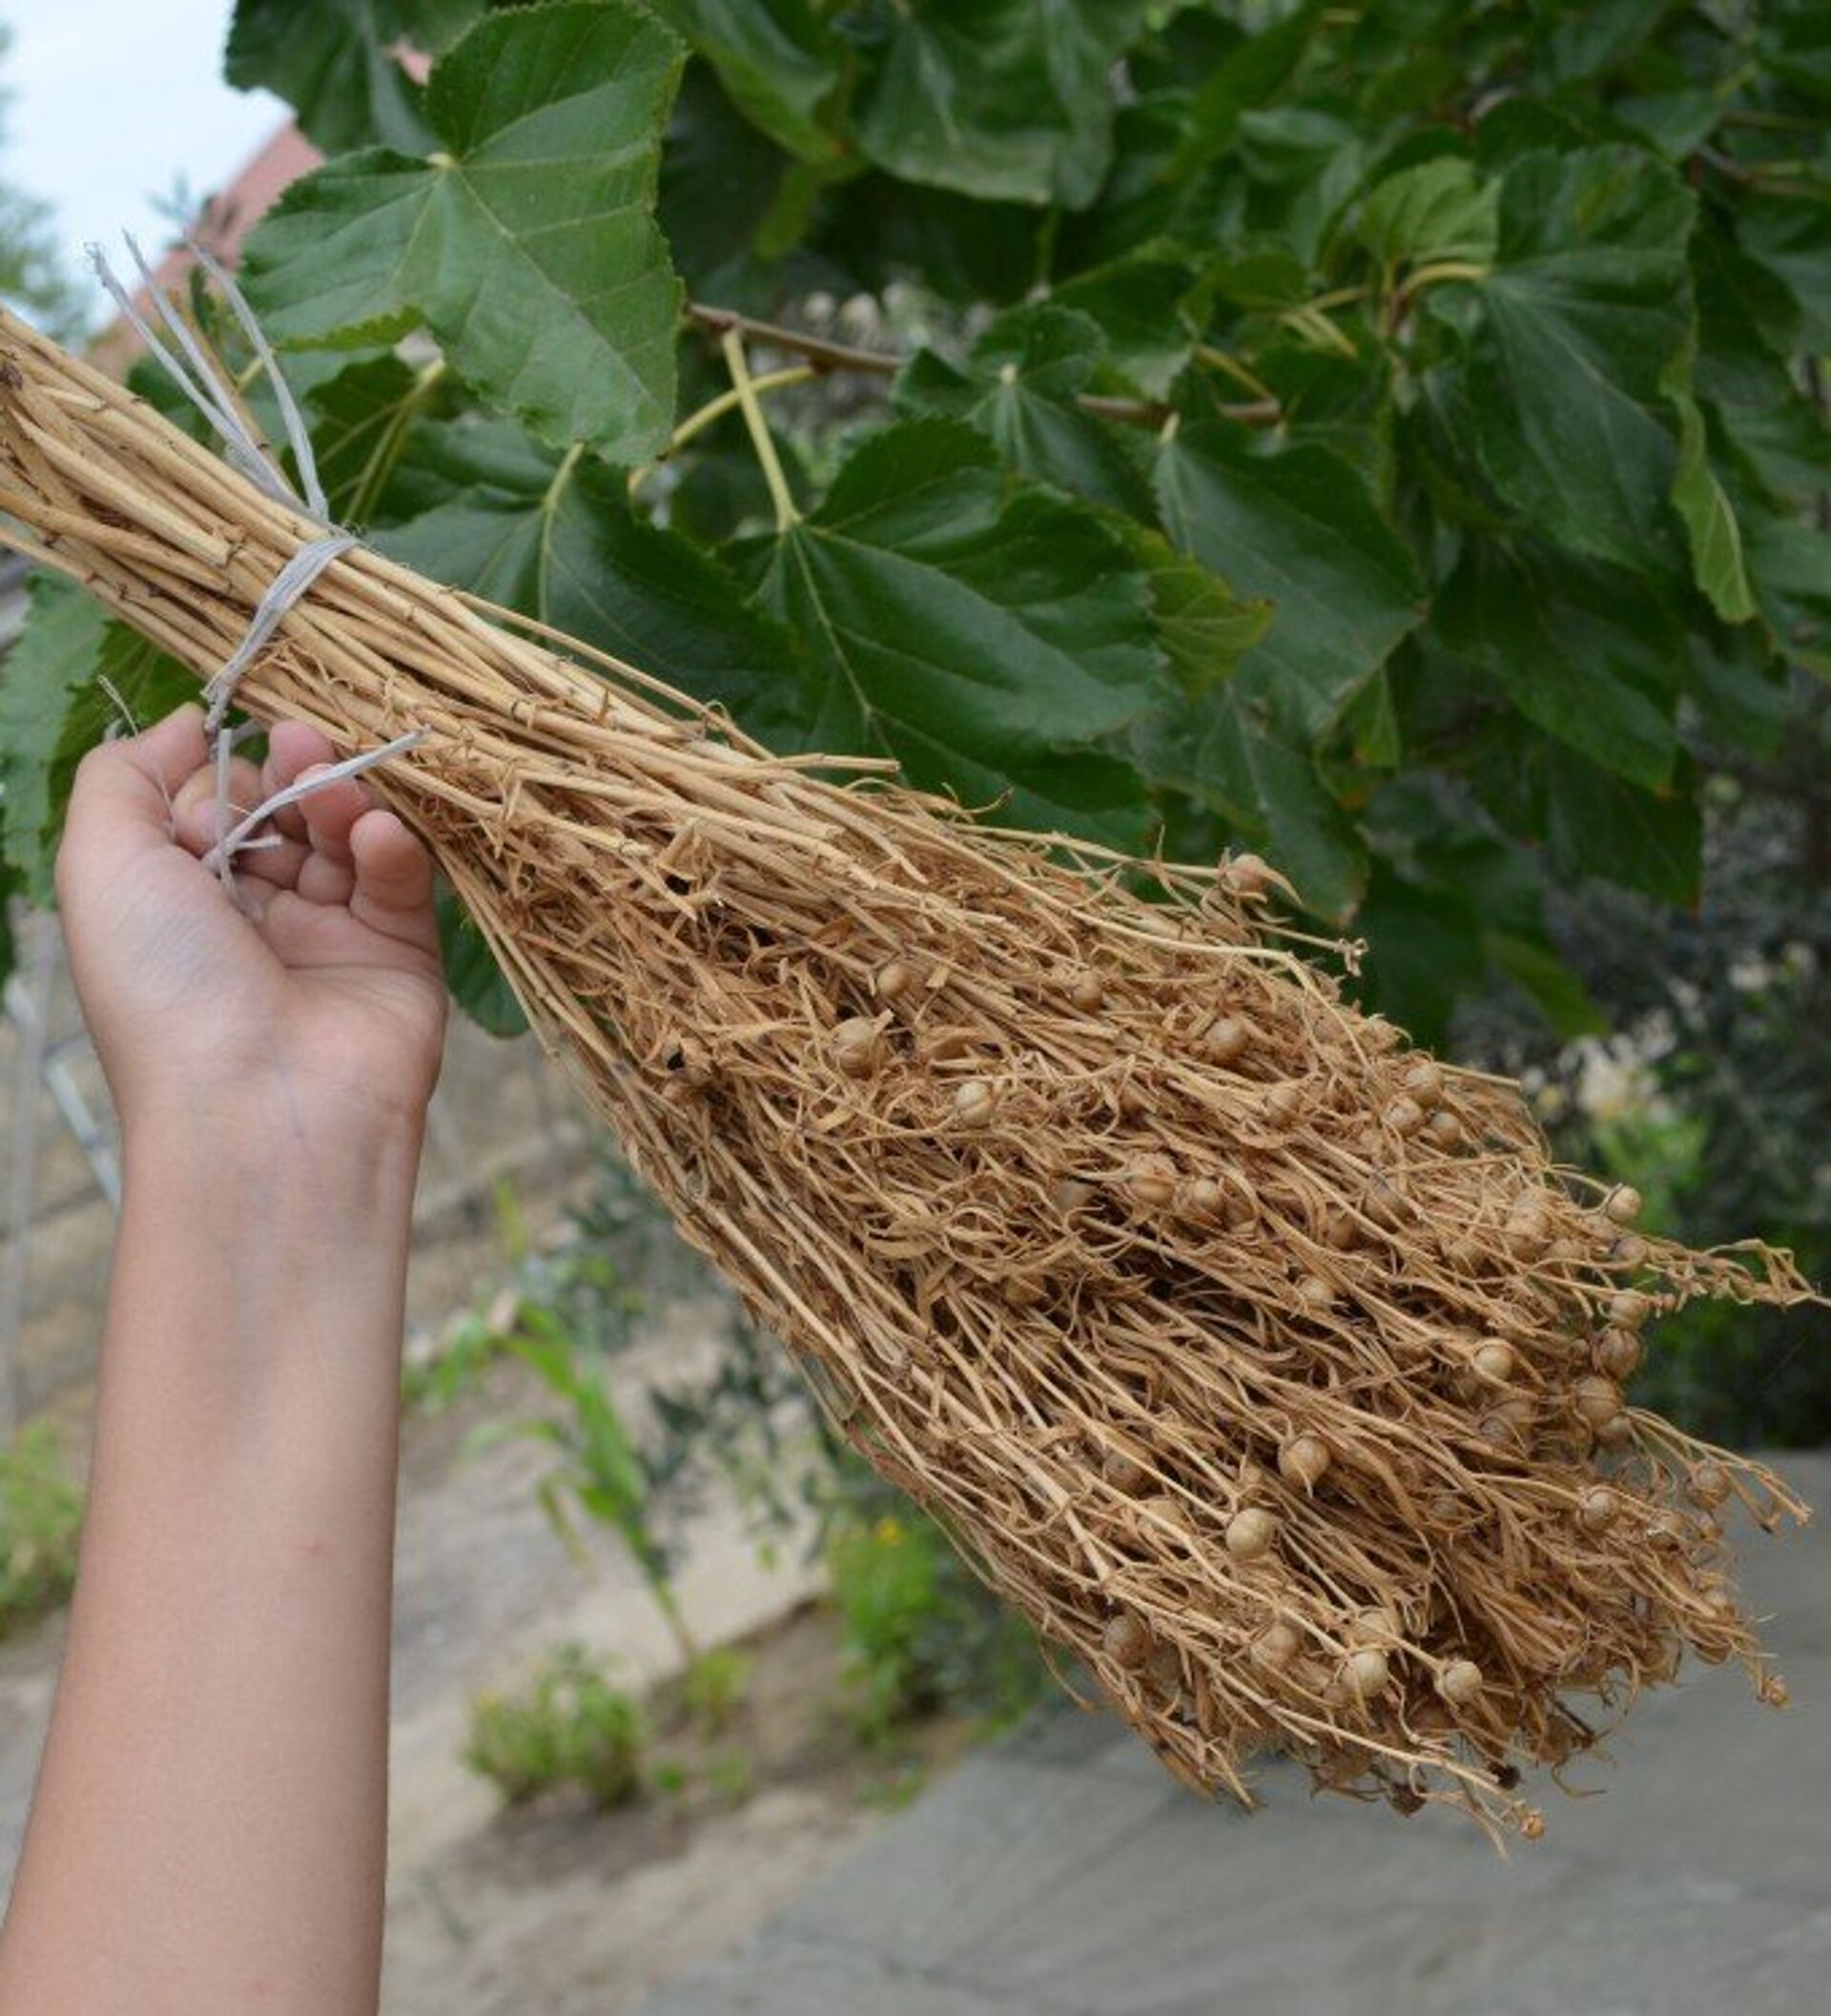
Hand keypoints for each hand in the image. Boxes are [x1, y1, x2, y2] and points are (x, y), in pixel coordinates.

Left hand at [55, 703, 446, 1152]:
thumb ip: (125, 774)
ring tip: (329, 788)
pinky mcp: (400, 952)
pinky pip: (401, 874)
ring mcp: (329, 933)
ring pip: (344, 830)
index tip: (209, 786)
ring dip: (339, 793)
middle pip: (281, 806)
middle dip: (286, 769)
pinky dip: (390, 843)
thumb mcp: (99, 862)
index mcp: (175, 901)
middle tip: (295, 749)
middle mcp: (251, 916)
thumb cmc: (165, 988)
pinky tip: (374, 838)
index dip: (213, 776)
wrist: (262, 1107)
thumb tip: (187, 720)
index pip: (209, 801)